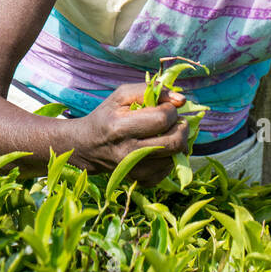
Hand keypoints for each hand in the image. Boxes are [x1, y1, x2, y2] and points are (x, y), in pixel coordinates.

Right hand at [72, 83, 190, 185]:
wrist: (89, 146)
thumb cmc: (108, 115)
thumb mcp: (122, 95)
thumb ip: (151, 90)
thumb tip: (181, 100)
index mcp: (120, 128)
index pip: (162, 119)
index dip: (170, 109)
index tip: (164, 106)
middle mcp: (129, 153)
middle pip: (175, 141)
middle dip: (181, 126)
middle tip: (174, 120)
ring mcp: (137, 170)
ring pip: (176, 155)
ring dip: (178, 140)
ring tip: (166, 132)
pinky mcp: (144, 181)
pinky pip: (171, 167)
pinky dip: (171, 155)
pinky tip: (159, 147)